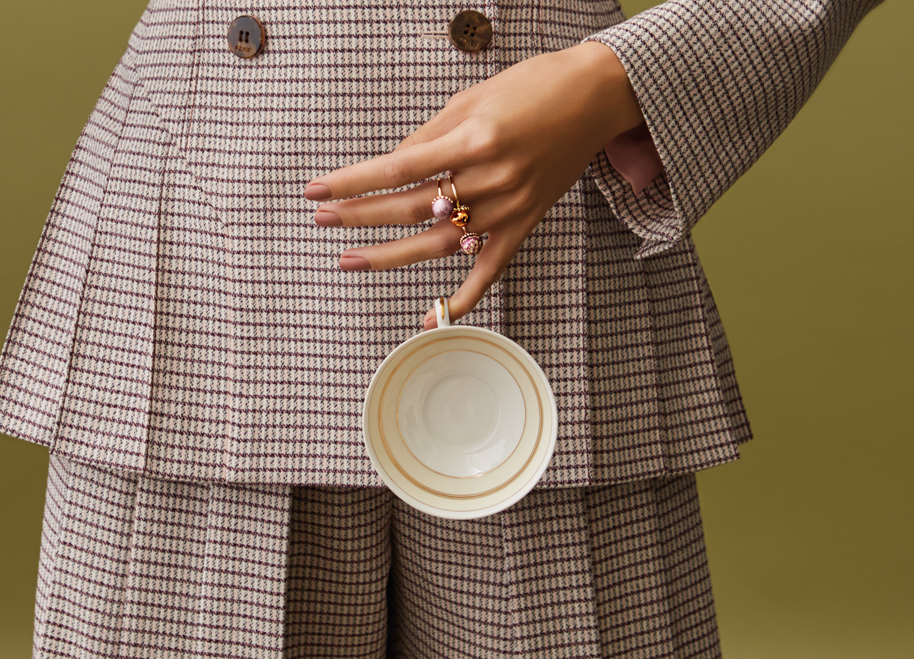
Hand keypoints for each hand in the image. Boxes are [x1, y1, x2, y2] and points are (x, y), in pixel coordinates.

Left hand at [303, 41, 644, 329]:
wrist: (595, 97)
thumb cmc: (532, 87)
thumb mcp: (469, 99)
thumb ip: (427, 138)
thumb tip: (388, 169)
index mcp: (473, 140)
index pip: (398, 169)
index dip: (353, 182)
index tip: (318, 190)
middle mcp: (491, 179)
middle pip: (412, 208)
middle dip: (360, 216)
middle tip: (322, 219)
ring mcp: (509, 208)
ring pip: (440, 244)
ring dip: (390, 256)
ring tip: (349, 259)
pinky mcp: (525, 225)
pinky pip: (490, 270)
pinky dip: (462, 298)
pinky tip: (430, 317)